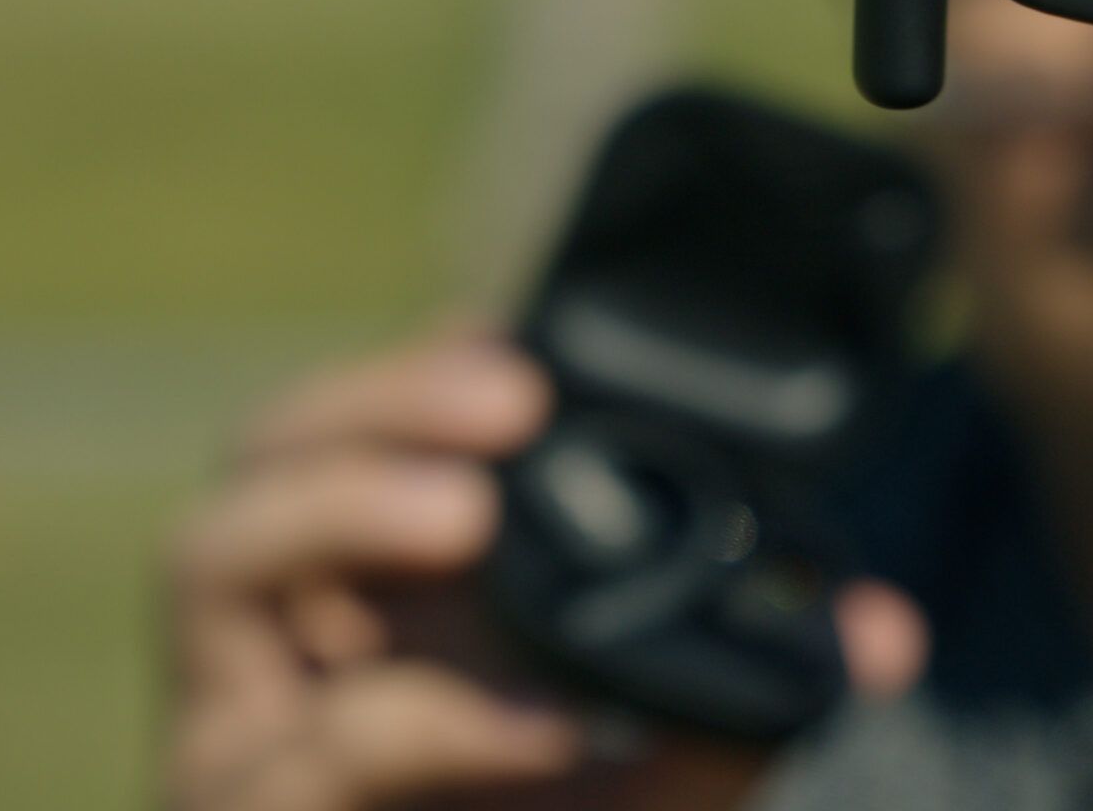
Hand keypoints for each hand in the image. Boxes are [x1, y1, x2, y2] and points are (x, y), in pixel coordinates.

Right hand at [162, 326, 928, 810]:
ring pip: (209, 555)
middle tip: (511, 395)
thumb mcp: (659, 775)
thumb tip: (883, 633)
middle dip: (376, 398)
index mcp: (373, 595)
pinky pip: (309, 752)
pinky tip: (540, 722)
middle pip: (262, 453)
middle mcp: (288, 642)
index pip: (358, 429)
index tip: (520, 329)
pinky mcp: (245, 810)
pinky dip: (431, 720)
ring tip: (465, 508)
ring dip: (337, 505)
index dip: (421, 365)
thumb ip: (753, 698)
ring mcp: (242, 725)